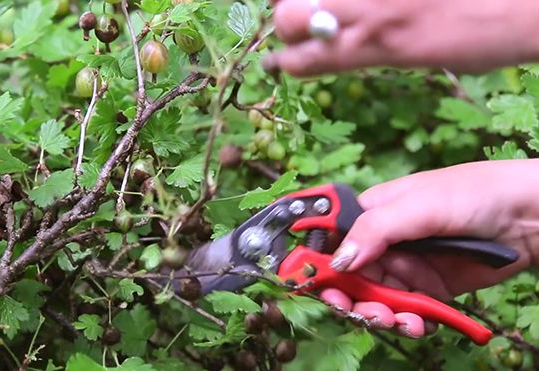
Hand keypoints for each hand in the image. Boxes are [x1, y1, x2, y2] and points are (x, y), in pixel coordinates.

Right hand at [263, 0, 538, 75]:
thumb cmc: (485, 37)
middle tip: (297, 25)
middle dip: (286, 23)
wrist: (527, 1)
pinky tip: (341, 2)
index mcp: (376, 45)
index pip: (304, 60)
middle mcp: (368, 13)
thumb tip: (347, 45)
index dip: (285, 62)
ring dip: (299, 0)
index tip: (280, 62)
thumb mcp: (424, 57)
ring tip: (315, 6)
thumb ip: (378, 49)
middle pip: (290, 16)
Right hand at [318, 160, 538, 337]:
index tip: (315, 286)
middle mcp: (384, 241)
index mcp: (373, 212)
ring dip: (380, 314)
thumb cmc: (474, 194)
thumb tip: (337, 260)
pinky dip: (409, 322)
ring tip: (398, 322)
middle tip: (360, 313)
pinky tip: (418, 324)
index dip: (321, 263)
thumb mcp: (419, 205)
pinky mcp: (429, 288)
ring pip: (377, 298)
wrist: (530, 216)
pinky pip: (408, 311)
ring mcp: (407, 266)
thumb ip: (376, 230)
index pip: (334, 240)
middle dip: (351, 298)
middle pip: (351, 277)